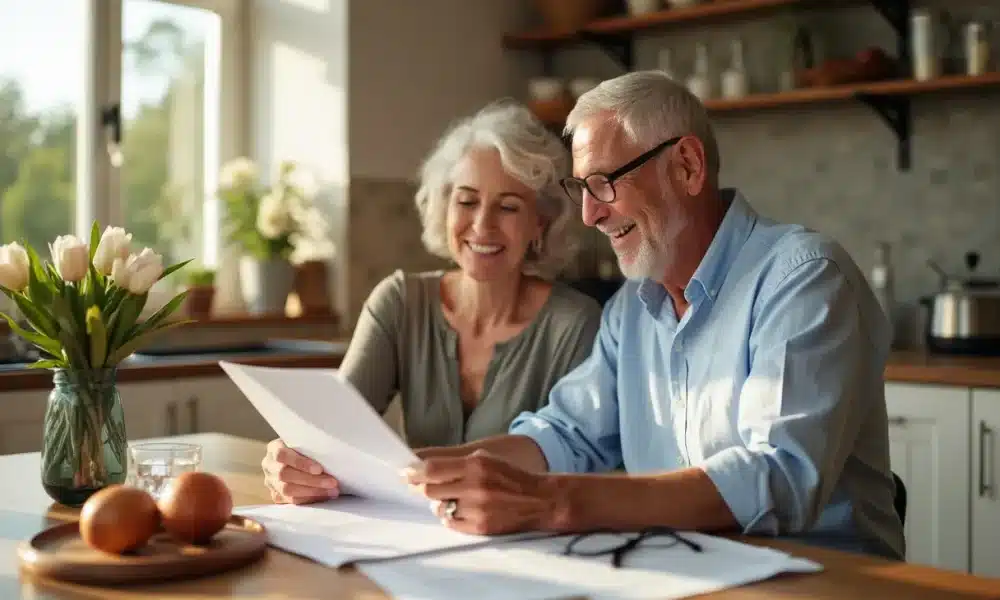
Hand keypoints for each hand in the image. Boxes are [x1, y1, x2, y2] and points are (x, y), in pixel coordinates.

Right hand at [261, 439, 338, 504]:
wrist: (296, 459)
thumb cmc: (306, 448)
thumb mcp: (305, 442)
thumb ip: (311, 448)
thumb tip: (331, 456)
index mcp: (274, 448)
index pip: (282, 455)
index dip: (300, 463)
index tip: (319, 469)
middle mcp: (269, 465)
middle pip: (285, 475)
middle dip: (311, 481)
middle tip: (332, 483)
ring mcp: (270, 482)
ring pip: (287, 490)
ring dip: (313, 492)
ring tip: (332, 491)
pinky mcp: (276, 495)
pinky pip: (291, 501)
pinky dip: (309, 499)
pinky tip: (324, 497)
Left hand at [403, 450, 556, 534]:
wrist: (539, 500)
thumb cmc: (510, 477)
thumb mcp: (485, 459)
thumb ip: (456, 462)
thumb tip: (424, 468)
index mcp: (476, 464)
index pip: (432, 468)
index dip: (414, 472)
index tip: (405, 474)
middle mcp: (474, 486)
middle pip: (430, 490)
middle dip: (423, 488)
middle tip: (420, 487)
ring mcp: (477, 508)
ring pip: (439, 508)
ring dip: (441, 503)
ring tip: (454, 498)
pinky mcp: (480, 527)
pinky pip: (451, 523)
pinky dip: (452, 517)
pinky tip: (463, 510)